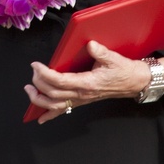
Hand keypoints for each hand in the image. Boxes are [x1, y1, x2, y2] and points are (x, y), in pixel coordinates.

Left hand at [26, 41, 163, 123]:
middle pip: (54, 94)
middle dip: (39, 83)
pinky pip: (64, 110)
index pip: (60, 81)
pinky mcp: (82, 101)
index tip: (36, 65)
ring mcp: (82, 99)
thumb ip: (101, 52)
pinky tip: (40, 118)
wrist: (135, 83)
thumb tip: (90, 44)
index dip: (45, 74)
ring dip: (39, 100)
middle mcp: (83, 94)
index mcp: (88, 83)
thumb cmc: (124, 71)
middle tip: (33, 71)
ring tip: (29, 90)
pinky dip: (50, 114)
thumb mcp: (114, 59)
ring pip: (56, 105)